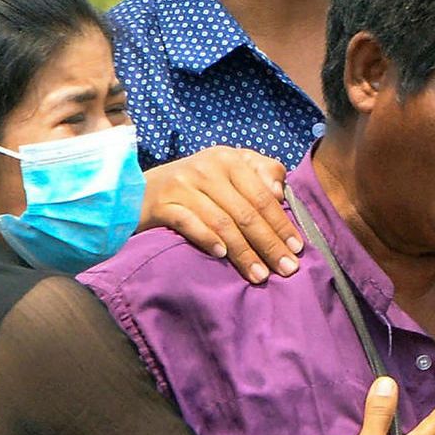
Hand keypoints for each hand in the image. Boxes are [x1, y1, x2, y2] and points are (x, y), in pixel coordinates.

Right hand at [140, 146, 304, 283]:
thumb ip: (258, 176)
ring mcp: (183, 184)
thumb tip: (280, 193)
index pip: (262, 195)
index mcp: (229, 159)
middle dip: (269, 243)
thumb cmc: (194, 186)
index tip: (297, 248)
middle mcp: (207, 167)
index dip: (281, 223)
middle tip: (286, 269)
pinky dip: (207, 239)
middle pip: (246, 211)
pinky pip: (189, 223)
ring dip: (244, 252)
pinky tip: (221, 255)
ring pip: (222, 221)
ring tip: (260, 275)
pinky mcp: (162, 203)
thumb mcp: (226, 173)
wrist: (137, 191)